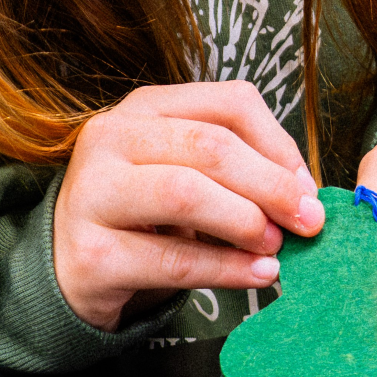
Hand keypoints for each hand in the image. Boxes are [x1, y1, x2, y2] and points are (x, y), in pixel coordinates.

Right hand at [54, 80, 326, 331]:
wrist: (68, 266)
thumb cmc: (141, 215)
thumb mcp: (185, 173)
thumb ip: (238, 171)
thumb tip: (304, 194)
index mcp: (144, 107)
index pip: (229, 103)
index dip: (279, 144)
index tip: (307, 185)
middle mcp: (111, 137)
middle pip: (210, 147)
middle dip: (271, 185)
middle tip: (308, 221)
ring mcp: (93, 193)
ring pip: (186, 193)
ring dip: (245, 221)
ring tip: (276, 245)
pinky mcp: (91, 253)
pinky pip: (173, 259)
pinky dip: (226, 269)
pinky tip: (257, 273)